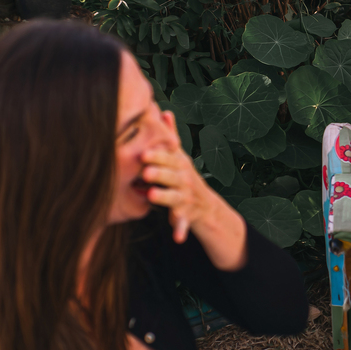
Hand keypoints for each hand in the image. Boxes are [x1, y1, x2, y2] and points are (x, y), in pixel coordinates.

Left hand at [141, 110, 221, 243]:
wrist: (206, 206)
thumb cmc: (185, 177)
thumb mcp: (180, 156)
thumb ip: (171, 136)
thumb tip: (164, 112)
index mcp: (181, 164)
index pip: (170, 158)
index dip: (158, 155)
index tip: (144, 152)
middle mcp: (186, 180)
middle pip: (173, 175)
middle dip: (160, 173)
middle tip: (146, 171)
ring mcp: (188, 198)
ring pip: (176, 197)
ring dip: (166, 197)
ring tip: (152, 195)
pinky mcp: (188, 215)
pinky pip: (184, 224)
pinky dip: (180, 230)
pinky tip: (177, 238)